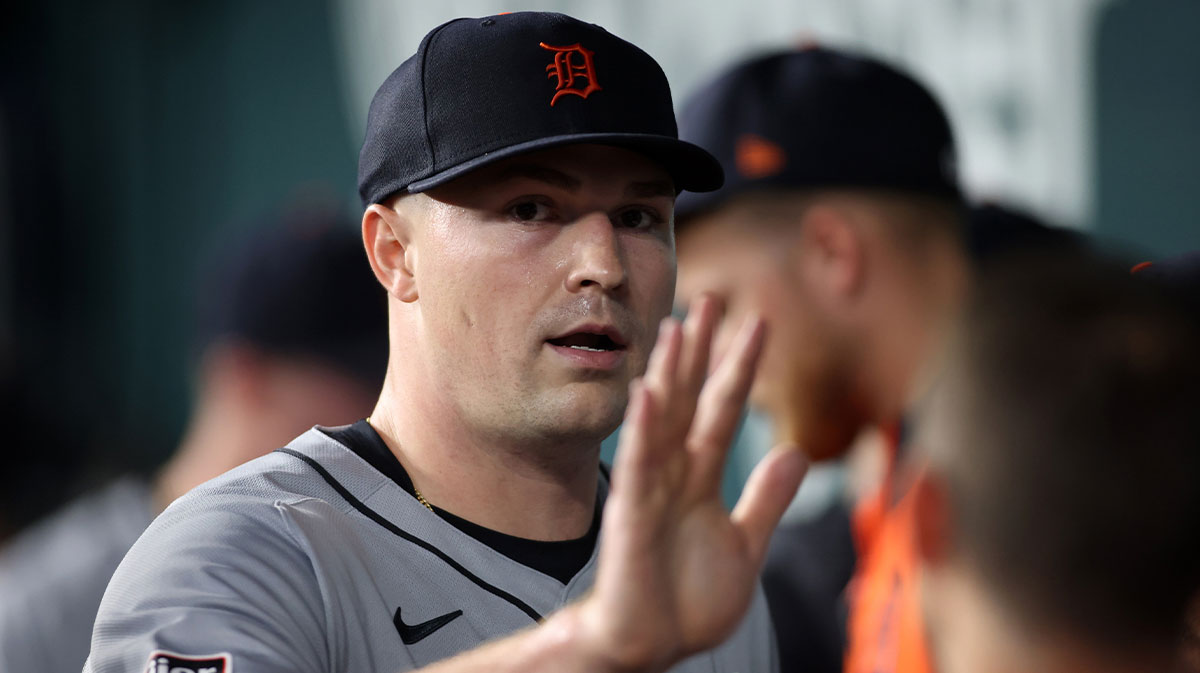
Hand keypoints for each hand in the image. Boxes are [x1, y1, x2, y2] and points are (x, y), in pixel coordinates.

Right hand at [574, 296, 808, 671]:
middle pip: (690, 400)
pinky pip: (638, 467)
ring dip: (669, 375)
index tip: (756, 322)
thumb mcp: (745, 545)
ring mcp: (650, 491)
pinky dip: (643, 431)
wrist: (651, 644)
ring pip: (661, 421)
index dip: (739, 367)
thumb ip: (767, 499)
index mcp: (700, 478)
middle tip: (709, 300)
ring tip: (676, 329)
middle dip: (701, 351)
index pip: (722, 410)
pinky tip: (648, 393)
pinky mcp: (632, 516)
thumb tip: (795, 452)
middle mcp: (674, 474)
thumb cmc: (689, 599)